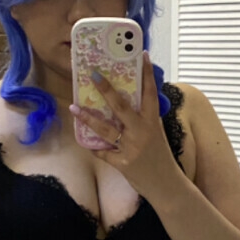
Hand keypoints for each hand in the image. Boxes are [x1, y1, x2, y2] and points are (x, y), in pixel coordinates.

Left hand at [69, 53, 178, 199]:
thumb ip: (142, 120)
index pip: (150, 93)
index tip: (142, 55)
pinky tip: (86, 143)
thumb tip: (122, 105)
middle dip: (106, 89)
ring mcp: (131, 148)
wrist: (166, 185)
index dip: (146, 74)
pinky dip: (95, 148)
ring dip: (88, 118)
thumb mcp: (156, 134)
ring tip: (74, 108)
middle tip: (92, 74)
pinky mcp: (123, 164)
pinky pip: (103, 153)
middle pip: (121, 106)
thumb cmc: (159, 157)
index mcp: (153, 122)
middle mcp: (142, 132)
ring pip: (105, 129)